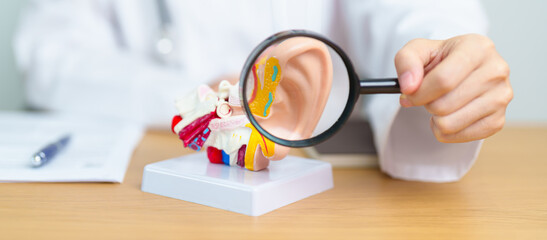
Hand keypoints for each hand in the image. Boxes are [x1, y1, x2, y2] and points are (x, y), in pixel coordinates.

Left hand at [394, 34, 512, 142]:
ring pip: (450, 124)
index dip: (420, 92)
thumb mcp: (418, 50)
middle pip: (444, 105)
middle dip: (427, 104)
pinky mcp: (498, 120)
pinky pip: (461, 137)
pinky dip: (446, 131)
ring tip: (438, 105)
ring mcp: (501, 97)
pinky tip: (449, 115)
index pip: (443, 80)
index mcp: (477, 48)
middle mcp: (496, 71)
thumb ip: (406, 61)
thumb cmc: (441, 59)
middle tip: (428, 96)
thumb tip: (409, 86)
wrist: (461, 70)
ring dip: (435, 119)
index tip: (409, 94)